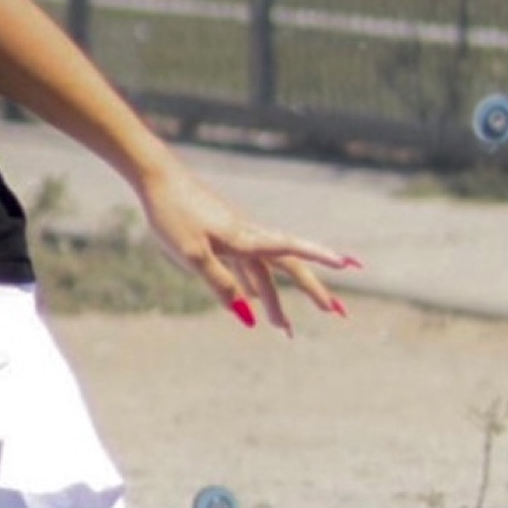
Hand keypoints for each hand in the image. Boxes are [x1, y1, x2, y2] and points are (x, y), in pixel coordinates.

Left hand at [133, 152, 360, 338]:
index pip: (292, 253)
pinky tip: (252, 302)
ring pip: (265, 273)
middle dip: (313, 291)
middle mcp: (248, 237)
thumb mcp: (193, 257)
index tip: (350, 264)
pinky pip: (244, 267)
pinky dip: (252, 286)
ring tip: (284, 330)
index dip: (322, 258)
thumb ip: (221, 286)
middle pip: (289, 267)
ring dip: (276, 300)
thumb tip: (247, 317)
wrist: (156, 178)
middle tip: (337, 314)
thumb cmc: (173, 215)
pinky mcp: (220, 237)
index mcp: (246, 241)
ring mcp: (235, 237)